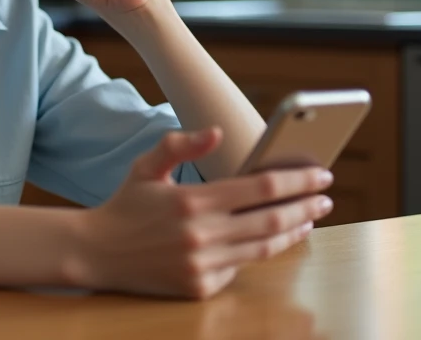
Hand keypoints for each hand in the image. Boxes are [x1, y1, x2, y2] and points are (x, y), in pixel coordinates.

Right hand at [69, 127, 333, 299]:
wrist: (95, 253)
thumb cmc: (125, 205)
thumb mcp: (146, 167)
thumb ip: (181, 145)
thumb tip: (217, 132)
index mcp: (193, 200)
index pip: (261, 186)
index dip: (296, 179)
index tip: (321, 174)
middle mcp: (201, 235)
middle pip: (272, 219)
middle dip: (306, 206)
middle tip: (325, 197)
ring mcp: (202, 265)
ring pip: (263, 247)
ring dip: (292, 232)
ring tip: (308, 220)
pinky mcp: (199, 288)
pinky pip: (239, 268)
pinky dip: (257, 252)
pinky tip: (271, 240)